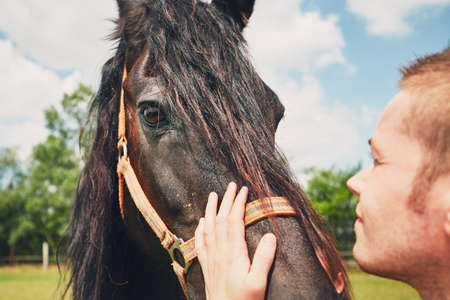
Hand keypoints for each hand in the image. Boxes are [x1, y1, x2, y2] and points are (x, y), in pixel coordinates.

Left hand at [195, 182, 276, 299]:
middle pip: (221, 220)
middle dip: (226, 201)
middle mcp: (219, 252)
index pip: (234, 221)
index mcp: (233, 254)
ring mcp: (211, 259)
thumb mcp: (258, 283)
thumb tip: (270, 236)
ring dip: (211, 209)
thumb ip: (264, 259)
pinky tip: (201, 221)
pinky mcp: (207, 267)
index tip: (243, 190)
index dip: (238, 204)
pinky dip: (200, 229)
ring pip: (209, 228)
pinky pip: (201, 243)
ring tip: (213, 195)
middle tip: (231, 185)